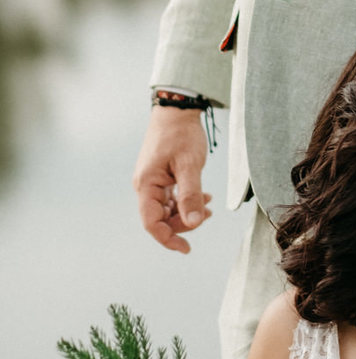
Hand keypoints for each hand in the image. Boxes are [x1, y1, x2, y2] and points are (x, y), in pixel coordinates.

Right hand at [133, 106, 211, 252]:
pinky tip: (203, 197)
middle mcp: (145, 186)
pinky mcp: (160, 177)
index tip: (187, 249)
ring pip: (166, 209)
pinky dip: (185, 201)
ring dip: (186, 212)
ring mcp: (151, 181)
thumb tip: (195, 222)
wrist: (176, 110)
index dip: (168, 239)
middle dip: (183, 223)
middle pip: (160, 218)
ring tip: (208, 205)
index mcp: (146, 185)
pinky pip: (170, 198)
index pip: (152, 223)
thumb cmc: (181, 134)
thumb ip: (191, 195)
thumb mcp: (190, 165)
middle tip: (207, 215)